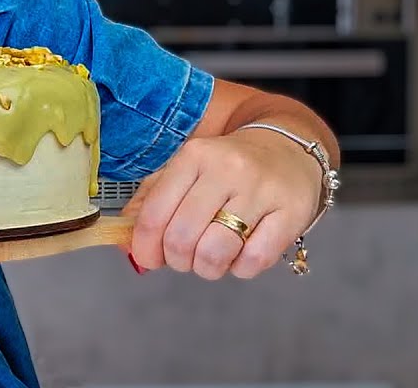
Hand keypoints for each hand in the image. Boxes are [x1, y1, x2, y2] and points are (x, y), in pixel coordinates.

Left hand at [121, 130, 321, 279]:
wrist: (288, 148)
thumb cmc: (227, 168)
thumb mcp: (184, 172)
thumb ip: (150, 203)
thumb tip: (126, 244)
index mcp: (193, 157)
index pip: (154, 214)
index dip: (145, 247)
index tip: (149, 258)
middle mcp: (226, 169)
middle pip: (182, 237)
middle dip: (177, 260)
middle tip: (184, 257)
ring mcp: (261, 191)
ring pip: (216, 252)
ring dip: (206, 268)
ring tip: (210, 258)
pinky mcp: (291, 213)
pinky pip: (254, 260)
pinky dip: (240, 269)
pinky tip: (239, 255)